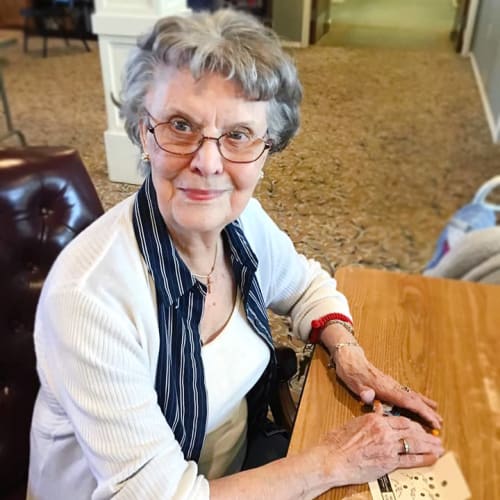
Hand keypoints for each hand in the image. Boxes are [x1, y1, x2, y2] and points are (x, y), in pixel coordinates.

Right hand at [320, 409, 443, 486]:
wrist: (333, 458)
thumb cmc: (338, 441)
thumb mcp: (354, 423)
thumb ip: (370, 418)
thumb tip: (378, 411)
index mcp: (376, 420)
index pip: (401, 420)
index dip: (413, 425)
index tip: (420, 427)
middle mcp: (384, 431)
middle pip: (411, 431)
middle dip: (425, 435)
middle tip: (435, 437)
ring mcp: (388, 447)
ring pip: (414, 444)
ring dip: (429, 446)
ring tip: (439, 447)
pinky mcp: (388, 462)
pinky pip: (411, 460)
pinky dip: (424, 459)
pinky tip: (432, 458)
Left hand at [333, 345, 442, 429]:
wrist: (350, 357)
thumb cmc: (350, 371)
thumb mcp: (352, 382)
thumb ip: (362, 390)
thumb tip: (368, 396)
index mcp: (385, 388)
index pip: (408, 402)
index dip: (422, 413)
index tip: (434, 422)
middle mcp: (392, 385)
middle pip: (414, 399)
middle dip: (428, 412)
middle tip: (441, 424)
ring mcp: (392, 383)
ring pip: (413, 395)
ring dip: (426, 405)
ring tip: (438, 414)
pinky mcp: (390, 383)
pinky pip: (407, 392)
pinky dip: (418, 398)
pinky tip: (422, 402)